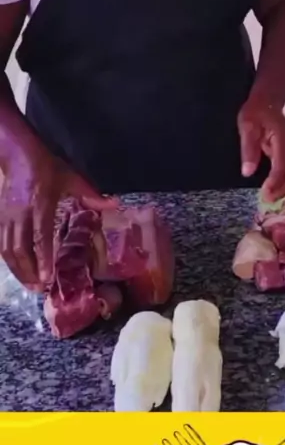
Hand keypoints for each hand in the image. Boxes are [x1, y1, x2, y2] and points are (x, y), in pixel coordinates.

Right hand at [0, 140, 115, 289]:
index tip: (48, 277)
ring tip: (30, 286)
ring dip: (18, 270)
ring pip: (8, 249)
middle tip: (40, 289)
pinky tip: (18, 271)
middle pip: (20, 248)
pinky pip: (1, 245)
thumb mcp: (70, 178)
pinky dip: (9, 261)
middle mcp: (21, 213)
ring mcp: (7, 217)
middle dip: (29, 271)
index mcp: (40, 204)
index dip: (43, 258)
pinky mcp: (0, 218)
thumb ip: (91, 196)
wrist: (17, 155)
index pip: (40, 236)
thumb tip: (115, 205)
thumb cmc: (47, 168)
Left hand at [237, 100, 284, 202]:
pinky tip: (273, 190)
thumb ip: (248, 148)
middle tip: (267, 200)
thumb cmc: (256, 112)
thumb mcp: (247, 126)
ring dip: (284, 189)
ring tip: (269, 198)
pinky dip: (284, 184)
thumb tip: (247, 172)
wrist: (268, 100)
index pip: (283, 164)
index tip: (265, 193)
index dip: (276, 181)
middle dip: (282, 189)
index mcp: (283, 138)